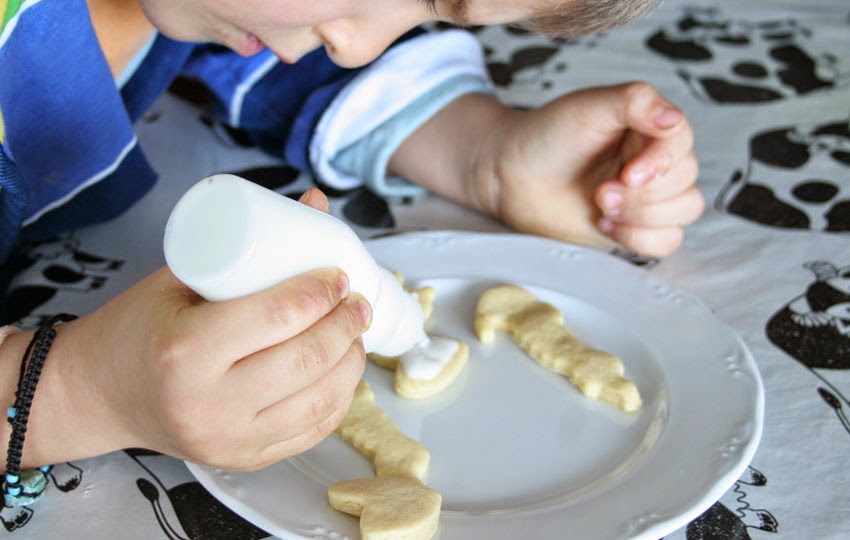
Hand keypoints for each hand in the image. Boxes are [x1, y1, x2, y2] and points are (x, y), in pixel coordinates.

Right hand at [14, 190, 369, 470]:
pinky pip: (312, 433)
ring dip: (352, 362)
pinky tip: (344, 372)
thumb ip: (247, 242)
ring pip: (320, 402)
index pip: (278, 316)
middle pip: (308, 360)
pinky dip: (339, 399)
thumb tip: (315, 203)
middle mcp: (209, 404)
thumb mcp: (179, 276)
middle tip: (357, 302)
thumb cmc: (138, 327)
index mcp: (186, 351)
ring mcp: (229, 440)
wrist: (100, 394)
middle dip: (346, 325)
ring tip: (356, 333)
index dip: (322, 292)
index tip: (338, 275)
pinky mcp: (245, 460)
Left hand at [394, 82, 702, 256]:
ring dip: (644, 215)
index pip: (682, 143)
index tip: (627, 174)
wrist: (510, 175)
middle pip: (686, 181)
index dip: (661, 163)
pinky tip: (607, 226)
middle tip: (600, 193)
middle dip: (644, 194)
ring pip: (684, 211)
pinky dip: (642, 238)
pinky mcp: (633, 226)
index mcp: (647, 127)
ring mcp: (645, 196)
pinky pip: (667, 240)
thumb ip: (635, 101)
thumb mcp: (589, 106)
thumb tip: (674, 118)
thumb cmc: (545, 136)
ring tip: (601, 207)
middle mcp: (652, 160)